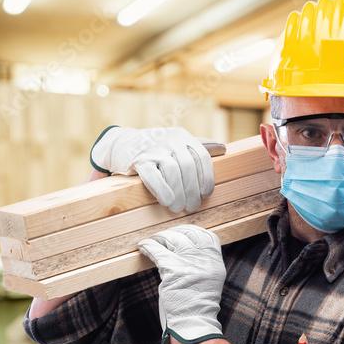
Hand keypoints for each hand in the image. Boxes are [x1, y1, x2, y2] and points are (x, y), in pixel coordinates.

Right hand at [90, 126, 223, 212]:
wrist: (120, 144)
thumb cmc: (154, 148)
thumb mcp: (177, 143)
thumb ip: (199, 146)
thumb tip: (223, 148)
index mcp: (182, 136)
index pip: (202, 156)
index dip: (206, 177)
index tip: (206, 194)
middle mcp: (170, 139)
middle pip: (188, 166)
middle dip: (192, 190)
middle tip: (192, 207)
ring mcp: (153, 148)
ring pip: (172, 171)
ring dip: (178, 193)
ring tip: (179, 208)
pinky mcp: (138, 160)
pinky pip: (153, 175)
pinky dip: (162, 190)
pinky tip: (167, 201)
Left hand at [137, 225, 226, 343]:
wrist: (193, 324)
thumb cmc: (197, 306)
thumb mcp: (208, 281)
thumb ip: (201, 265)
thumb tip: (185, 250)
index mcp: (215, 262)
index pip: (207, 236)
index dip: (191, 231)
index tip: (180, 232)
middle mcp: (204, 259)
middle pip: (187, 234)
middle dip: (173, 232)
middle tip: (162, 236)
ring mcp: (189, 263)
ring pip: (172, 239)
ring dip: (159, 238)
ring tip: (152, 241)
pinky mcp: (173, 270)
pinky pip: (158, 251)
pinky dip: (148, 246)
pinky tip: (143, 246)